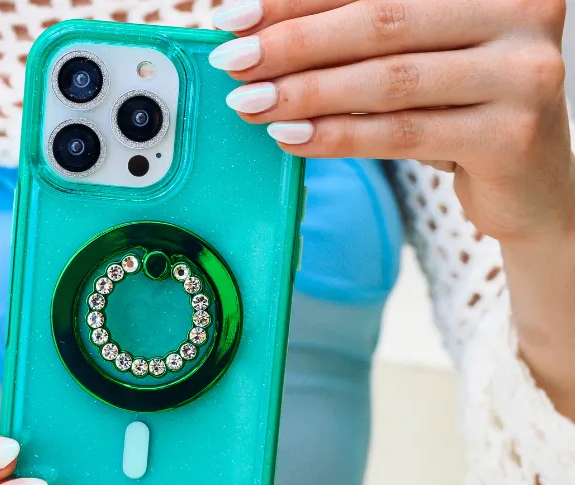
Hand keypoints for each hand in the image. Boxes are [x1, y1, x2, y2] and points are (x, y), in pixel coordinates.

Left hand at [211, 0, 574, 242]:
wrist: (530, 187)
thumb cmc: (463, 109)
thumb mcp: (424, 56)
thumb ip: (366, 33)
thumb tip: (261, 32)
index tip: (234, 16)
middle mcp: (522, 8)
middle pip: (382, 21)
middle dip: (295, 43)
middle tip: (234, 62)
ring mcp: (523, 71)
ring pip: (388, 80)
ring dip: (307, 93)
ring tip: (251, 105)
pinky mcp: (510, 135)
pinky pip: (402, 134)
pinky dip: (338, 136)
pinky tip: (290, 138)